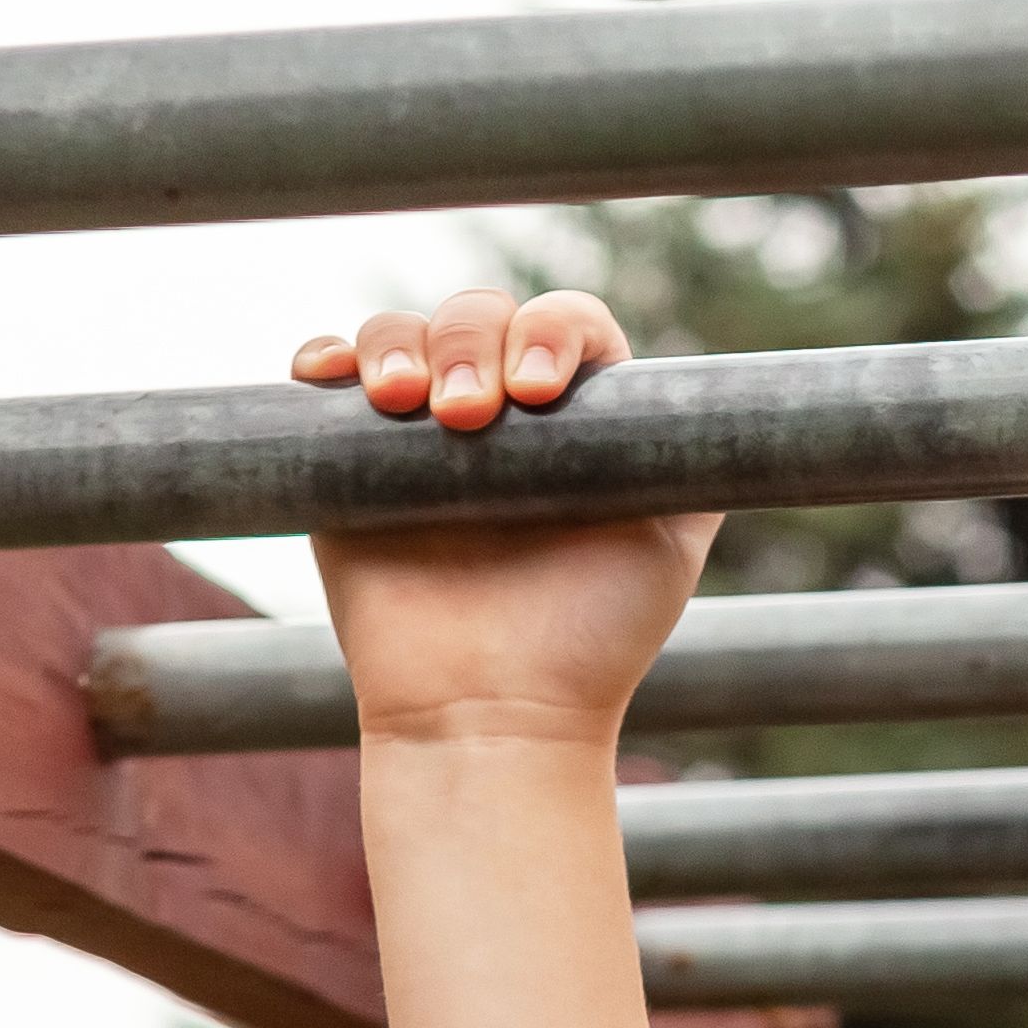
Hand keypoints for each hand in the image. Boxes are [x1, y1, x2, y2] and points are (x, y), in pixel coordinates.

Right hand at [295, 287, 716, 747]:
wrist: (491, 712)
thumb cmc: (589, 639)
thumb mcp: (672, 541)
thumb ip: (692, 456)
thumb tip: (704, 388)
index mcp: (573, 416)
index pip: (563, 325)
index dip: (550, 332)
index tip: (539, 390)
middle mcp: (497, 413)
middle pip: (477, 316)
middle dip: (470, 343)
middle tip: (468, 418)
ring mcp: (416, 434)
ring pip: (399, 333)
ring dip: (398, 345)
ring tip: (401, 402)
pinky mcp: (344, 462)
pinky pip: (324, 381)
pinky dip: (323, 358)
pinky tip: (333, 373)